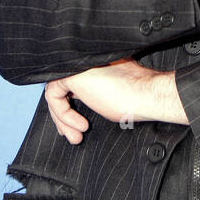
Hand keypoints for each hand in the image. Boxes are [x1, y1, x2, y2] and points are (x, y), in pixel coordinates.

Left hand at [45, 59, 187, 144]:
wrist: (145, 94)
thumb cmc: (136, 99)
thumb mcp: (107, 98)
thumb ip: (92, 93)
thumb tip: (78, 102)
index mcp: (95, 64)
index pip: (73, 84)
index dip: (69, 107)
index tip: (77, 127)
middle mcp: (84, 62)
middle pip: (63, 89)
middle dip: (64, 117)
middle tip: (75, 136)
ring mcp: (77, 65)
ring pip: (56, 92)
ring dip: (63, 119)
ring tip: (77, 136)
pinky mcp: (71, 72)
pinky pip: (54, 94)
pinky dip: (63, 113)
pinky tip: (79, 124)